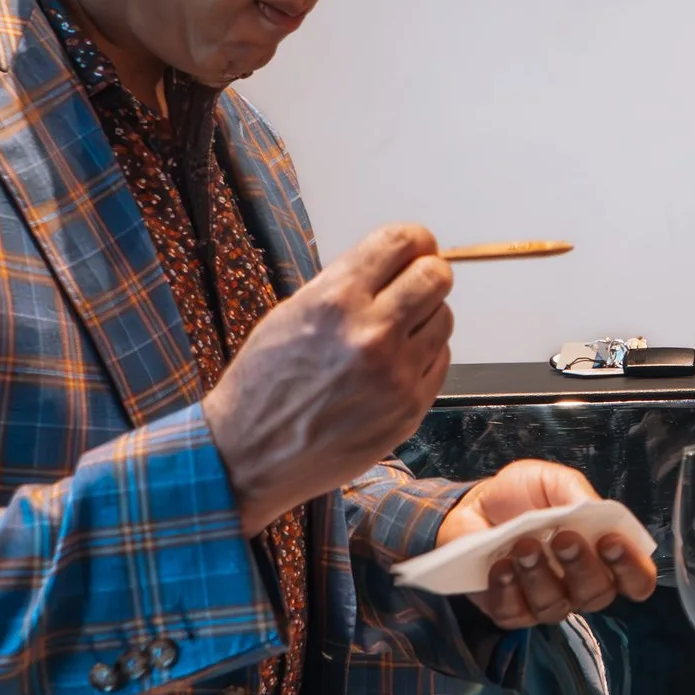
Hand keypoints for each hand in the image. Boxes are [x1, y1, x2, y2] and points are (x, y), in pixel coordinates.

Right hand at [204, 223, 453, 532]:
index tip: (416, 246)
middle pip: (436, 276)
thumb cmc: (263, 384)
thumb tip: (395, 263)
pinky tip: (392, 365)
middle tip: (413, 285)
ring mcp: (396, 374)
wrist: (250, 455)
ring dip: (426, 318)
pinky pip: (440, 360)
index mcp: (335, 300)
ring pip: (444, 318)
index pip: (401, 242)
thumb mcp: (293, 314)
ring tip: (394, 332)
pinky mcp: (410, 408)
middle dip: (427, 274)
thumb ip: (346, 285)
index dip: (415, 239)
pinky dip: (424, 356)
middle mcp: (371, 333)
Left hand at [437, 461, 657, 627]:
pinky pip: (514, 614)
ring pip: (555, 608)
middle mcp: (580, 585)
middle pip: (597, 596)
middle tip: (563, 538)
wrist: (474, 505)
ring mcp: (545, 602)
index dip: (631, 568)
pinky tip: (500, 566)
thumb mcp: (552, 481)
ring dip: (540, 576)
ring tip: (523, 545)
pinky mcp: (509, 611)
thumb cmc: (523, 496)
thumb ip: (576, 493)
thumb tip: (593, 509)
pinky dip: (507, 590)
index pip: (635, 579)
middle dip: (582, 567)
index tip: (611, 542)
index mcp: (603, 556)